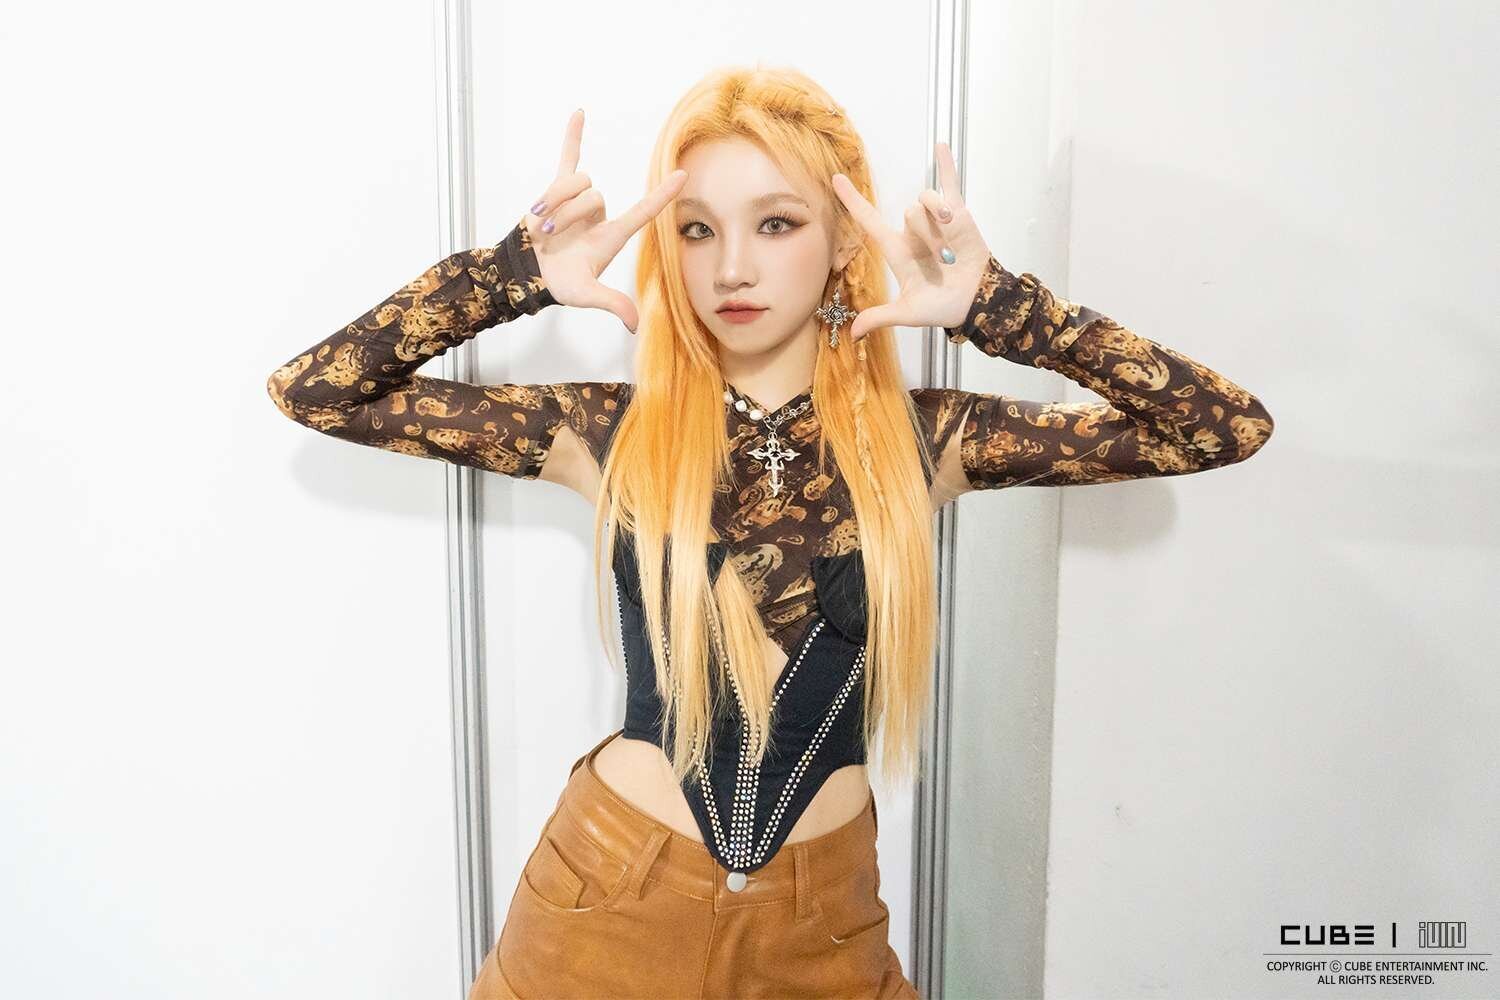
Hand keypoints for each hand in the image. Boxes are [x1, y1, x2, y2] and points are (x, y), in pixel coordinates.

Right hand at [523, 109, 687, 332]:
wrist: (527, 271)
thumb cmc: (558, 283)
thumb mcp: (585, 294)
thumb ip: (612, 303)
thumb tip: (635, 325)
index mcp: (611, 235)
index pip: (644, 211)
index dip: (663, 194)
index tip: (684, 175)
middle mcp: (599, 215)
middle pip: (594, 193)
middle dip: (570, 212)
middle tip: (552, 237)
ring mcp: (579, 200)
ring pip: (575, 181)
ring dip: (555, 201)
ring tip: (542, 227)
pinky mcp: (557, 190)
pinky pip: (568, 157)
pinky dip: (572, 136)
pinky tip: (579, 113)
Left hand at [830, 141, 990, 340]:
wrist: (977, 301)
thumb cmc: (943, 307)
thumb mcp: (909, 312)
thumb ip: (881, 316)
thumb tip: (853, 334)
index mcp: (898, 251)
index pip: (870, 222)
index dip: (853, 202)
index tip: (837, 180)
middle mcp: (914, 232)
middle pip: (909, 211)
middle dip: (925, 230)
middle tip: (942, 257)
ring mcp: (936, 220)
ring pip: (927, 200)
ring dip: (939, 214)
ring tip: (953, 235)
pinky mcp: (959, 213)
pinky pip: (950, 184)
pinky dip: (946, 165)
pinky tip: (941, 145)